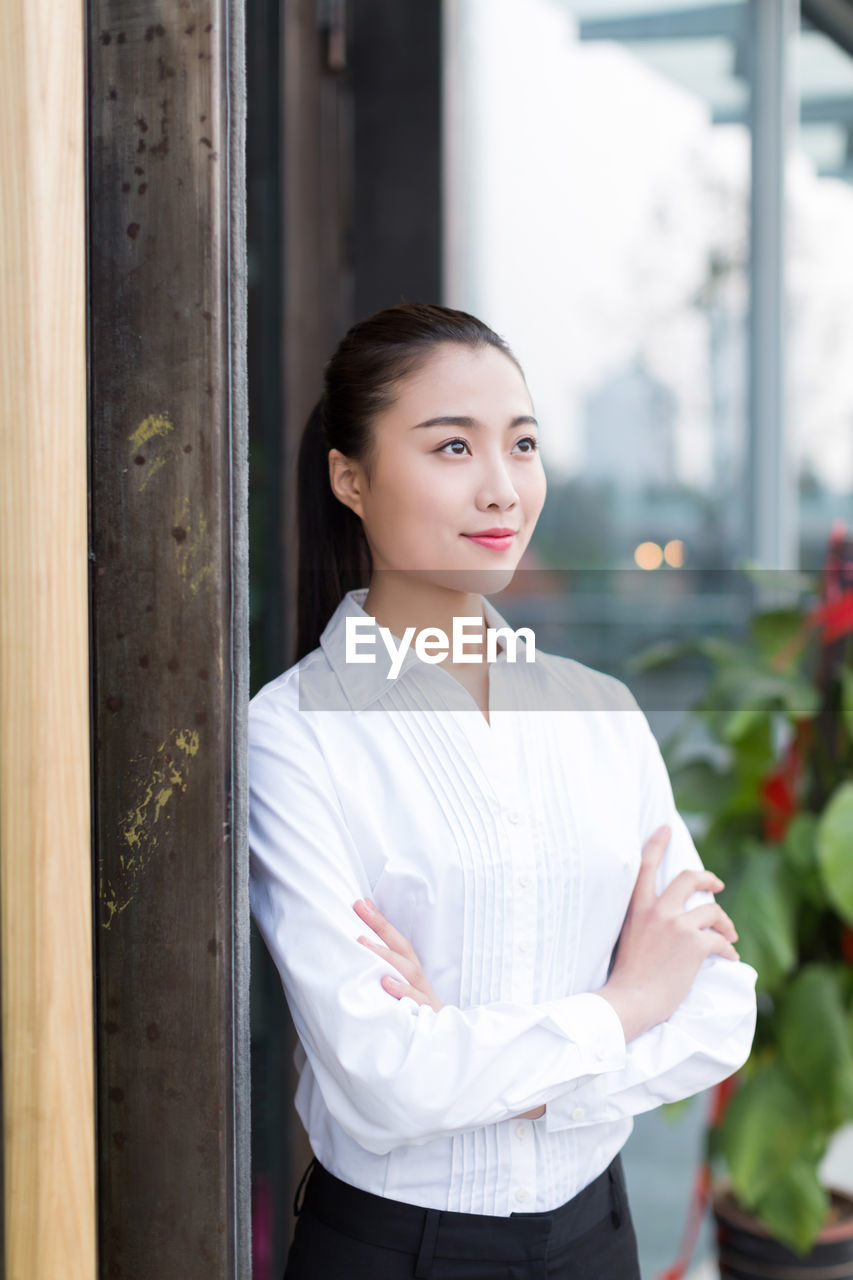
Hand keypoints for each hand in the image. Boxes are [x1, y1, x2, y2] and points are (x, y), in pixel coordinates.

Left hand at [354, 898, 544, 1119]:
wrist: (450, 1058)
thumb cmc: (420, 1027)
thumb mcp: (405, 1002)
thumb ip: (388, 981)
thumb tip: (361, 963)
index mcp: (415, 976)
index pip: (398, 942)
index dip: (380, 922)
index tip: (361, 901)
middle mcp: (421, 982)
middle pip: (402, 948)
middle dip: (379, 926)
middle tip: (358, 906)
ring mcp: (425, 1000)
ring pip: (407, 971)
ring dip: (384, 955)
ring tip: (362, 942)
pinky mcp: (429, 1018)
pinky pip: (414, 1002)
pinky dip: (400, 991)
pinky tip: (384, 983)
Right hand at [595, 824, 740, 1042]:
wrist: (630, 1000)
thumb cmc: (627, 978)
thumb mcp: (628, 938)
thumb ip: (645, 922)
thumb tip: (669, 922)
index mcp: (637, 908)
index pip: (646, 866)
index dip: (656, 843)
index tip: (665, 828)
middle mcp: (657, 910)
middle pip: (689, 878)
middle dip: (708, 878)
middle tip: (716, 886)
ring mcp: (677, 925)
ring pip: (712, 911)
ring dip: (724, 923)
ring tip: (728, 935)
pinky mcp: (695, 944)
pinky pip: (721, 941)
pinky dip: (729, 949)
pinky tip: (730, 958)